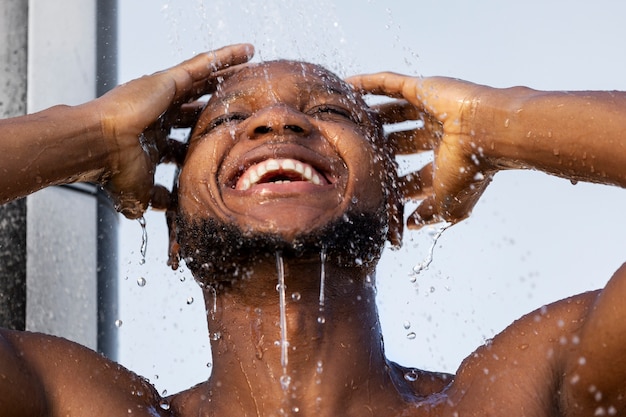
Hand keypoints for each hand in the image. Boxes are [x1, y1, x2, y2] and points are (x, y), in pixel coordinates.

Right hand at [89, 43, 253, 218]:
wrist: (97, 146)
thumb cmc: (113, 169)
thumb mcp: (141, 192)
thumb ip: (157, 199)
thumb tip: (169, 210)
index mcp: (152, 140)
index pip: (183, 141)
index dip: (200, 144)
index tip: (222, 147)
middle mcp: (159, 115)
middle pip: (196, 107)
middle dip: (216, 107)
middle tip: (241, 105)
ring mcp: (164, 96)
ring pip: (203, 81)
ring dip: (226, 74)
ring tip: (251, 67)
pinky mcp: (169, 81)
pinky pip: (203, 65)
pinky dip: (225, 57)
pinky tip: (247, 51)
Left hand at [347, 74, 497, 228]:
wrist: (490, 133)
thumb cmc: (472, 169)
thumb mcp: (447, 203)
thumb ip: (427, 215)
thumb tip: (410, 226)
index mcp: (446, 160)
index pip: (413, 175)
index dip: (394, 183)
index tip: (370, 190)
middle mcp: (437, 134)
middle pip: (399, 142)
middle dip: (378, 149)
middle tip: (349, 155)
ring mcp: (430, 109)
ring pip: (391, 112)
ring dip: (370, 116)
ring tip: (343, 121)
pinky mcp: (422, 88)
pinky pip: (389, 83)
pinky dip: (367, 83)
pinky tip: (346, 85)